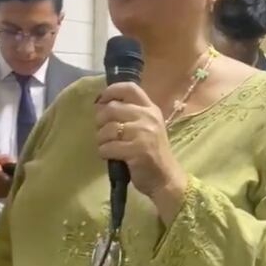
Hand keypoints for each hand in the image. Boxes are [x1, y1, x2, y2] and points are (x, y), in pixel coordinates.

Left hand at [95, 83, 185, 200]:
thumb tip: (100, 105)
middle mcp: (148, 117)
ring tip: (110, 146)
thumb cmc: (152, 152)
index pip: (129, 88)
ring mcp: (144, 134)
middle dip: (100, 122)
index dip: (110, 91)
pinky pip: (107, 147)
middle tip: (105, 133)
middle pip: (111, 109)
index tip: (101, 101)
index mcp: (151, 109)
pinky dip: (104, 152)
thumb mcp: (147, 127)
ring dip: (101, 140)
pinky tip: (112, 157)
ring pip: (107, 129)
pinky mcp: (137, 150)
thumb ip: (130, 114)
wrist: (165, 177)